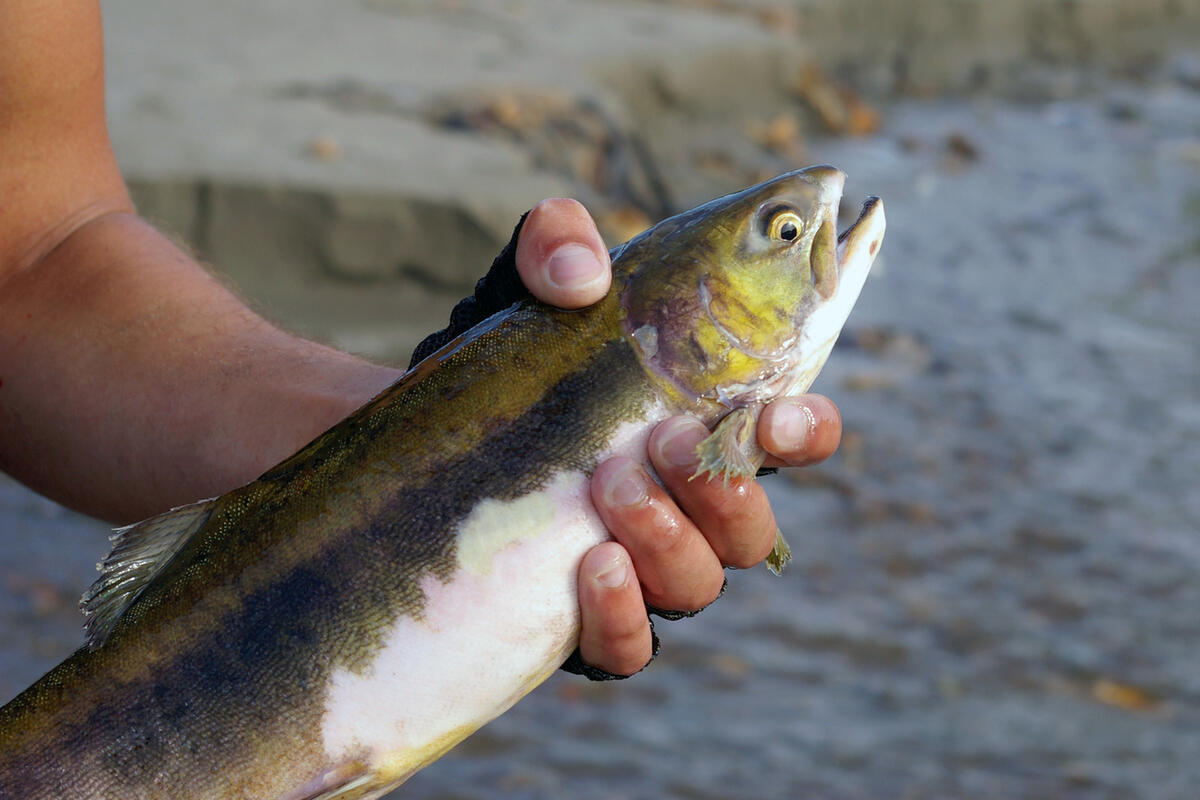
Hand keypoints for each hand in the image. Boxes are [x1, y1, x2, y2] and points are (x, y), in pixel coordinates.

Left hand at [515, 199, 842, 676]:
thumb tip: (581, 272)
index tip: (777, 413)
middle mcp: (682, 510)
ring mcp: (637, 572)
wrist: (416, 449)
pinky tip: (589, 567)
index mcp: (695, 430)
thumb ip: (555, 248)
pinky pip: (630, 649)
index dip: (804, 432)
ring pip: (699, 585)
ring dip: (669, 537)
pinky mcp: (581, 623)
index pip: (785, 440)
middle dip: (726, 488)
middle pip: (752, 529)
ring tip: (609, 485)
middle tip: (667, 441)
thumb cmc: (502, 371)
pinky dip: (622, 615)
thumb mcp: (520, 295)